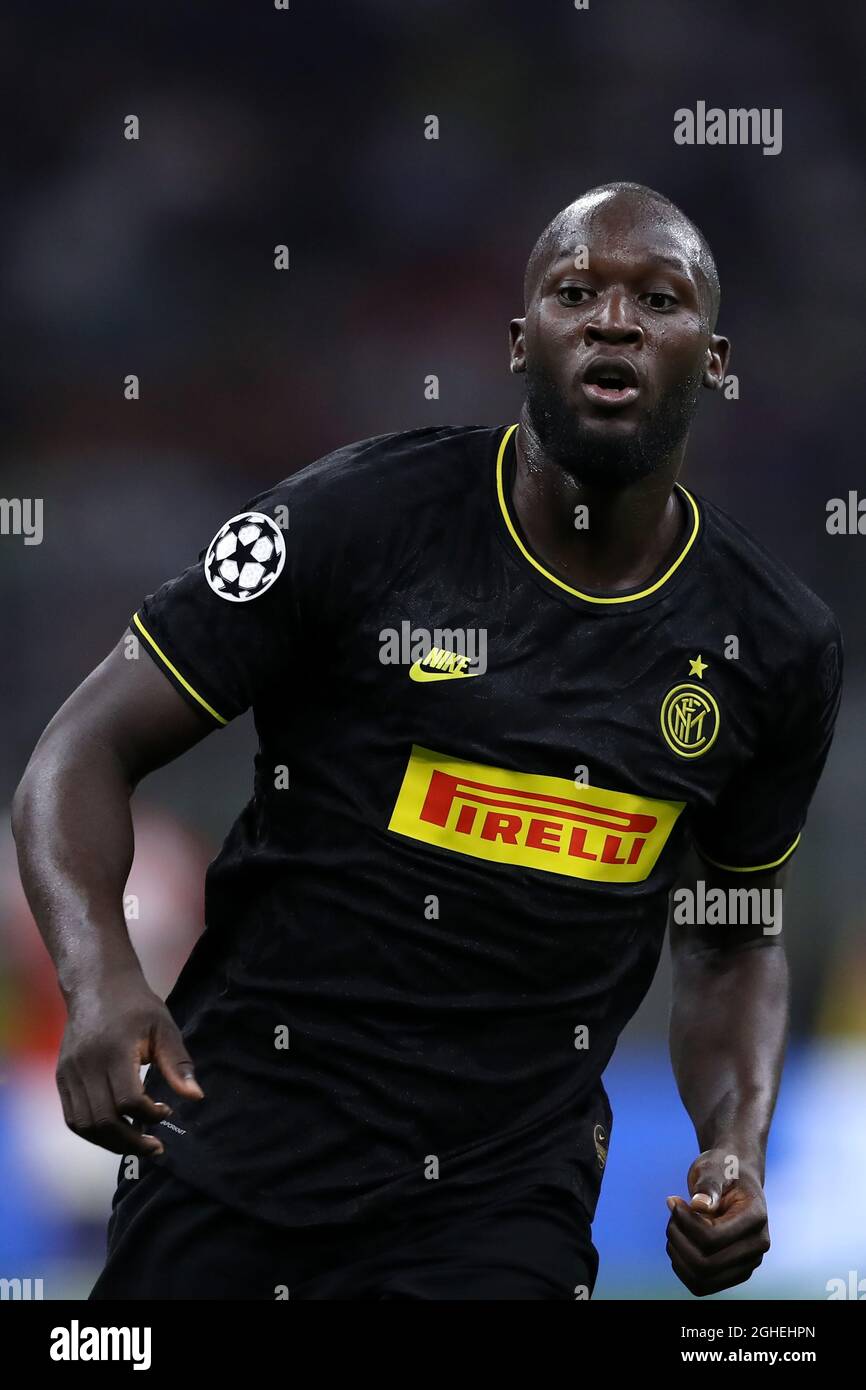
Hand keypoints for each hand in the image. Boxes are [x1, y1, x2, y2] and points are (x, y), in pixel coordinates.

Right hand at [56, 975, 203, 1156]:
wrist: (97, 986)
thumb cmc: (137, 1007)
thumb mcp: (164, 1028)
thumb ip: (177, 1064)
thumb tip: (195, 1097)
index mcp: (114, 1051)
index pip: (127, 1100)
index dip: (149, 1114)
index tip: (167, 1111)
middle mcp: (87, 1065)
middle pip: (103, 1120)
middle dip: (131, 1142)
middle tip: (155, 1147)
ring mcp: (69, 1072)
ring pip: (85, 1125)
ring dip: (111, 1143)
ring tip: (136, 1143)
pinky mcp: (61, 1077)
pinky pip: (72, 1117)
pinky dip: (93, 1132)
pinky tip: (114, 1132)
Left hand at [665, 1148, 769, 1295]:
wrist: (733, 1179)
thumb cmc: (723, 1170)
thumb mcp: (714, 1167)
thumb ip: (709, 1185)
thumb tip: (699, 1206)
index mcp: (756, 1218)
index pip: (713, 1238)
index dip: (685, 1222)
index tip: (674, 1201)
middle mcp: (757, 1247)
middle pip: (706, 1264)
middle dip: (678, 1239)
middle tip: (672, 1213)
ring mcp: (747, 1264)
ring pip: (701, 1280)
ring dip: (678, 1254)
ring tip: (674, 1226)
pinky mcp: (733, 1273)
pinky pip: (700, 1285)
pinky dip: (681, 1266)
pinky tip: (678, 1241)